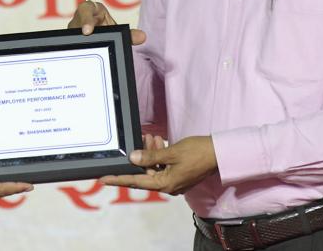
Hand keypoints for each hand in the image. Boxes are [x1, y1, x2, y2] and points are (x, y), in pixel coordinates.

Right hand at [68, 0, 145, 45]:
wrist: (98, 32)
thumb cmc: (105, 27)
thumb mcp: (115, 29)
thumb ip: (128, 34)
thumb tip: (143, 37)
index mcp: (90, 9)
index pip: (85, 9)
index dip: (85, 19)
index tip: (88, 31)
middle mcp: (78, 19)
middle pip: (75, 25)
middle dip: (80, 33)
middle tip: (85, 41)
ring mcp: (71, 30)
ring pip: (72, 36)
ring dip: (79, 43)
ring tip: (87, 52)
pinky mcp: (69, 40)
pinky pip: (71, 45)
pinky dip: (77, 51)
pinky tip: (82, 59)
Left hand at [100, 135, 216, 195]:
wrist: (219, 153)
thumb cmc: (197, 152)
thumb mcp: (172, 152)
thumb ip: (151, 156)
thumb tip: (132, 158)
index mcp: (165, 184)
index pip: (135, 181)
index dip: (118, 179)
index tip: (103, 178)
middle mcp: (168, 185)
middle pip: (145, 172)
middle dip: (141, 155)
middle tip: (142, 139)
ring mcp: (174, 180)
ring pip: (154, 167)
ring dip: (151, 153)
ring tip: (153, 137)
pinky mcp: (179, 174)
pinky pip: (163, 166)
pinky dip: (159, 155)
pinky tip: (158, 141)